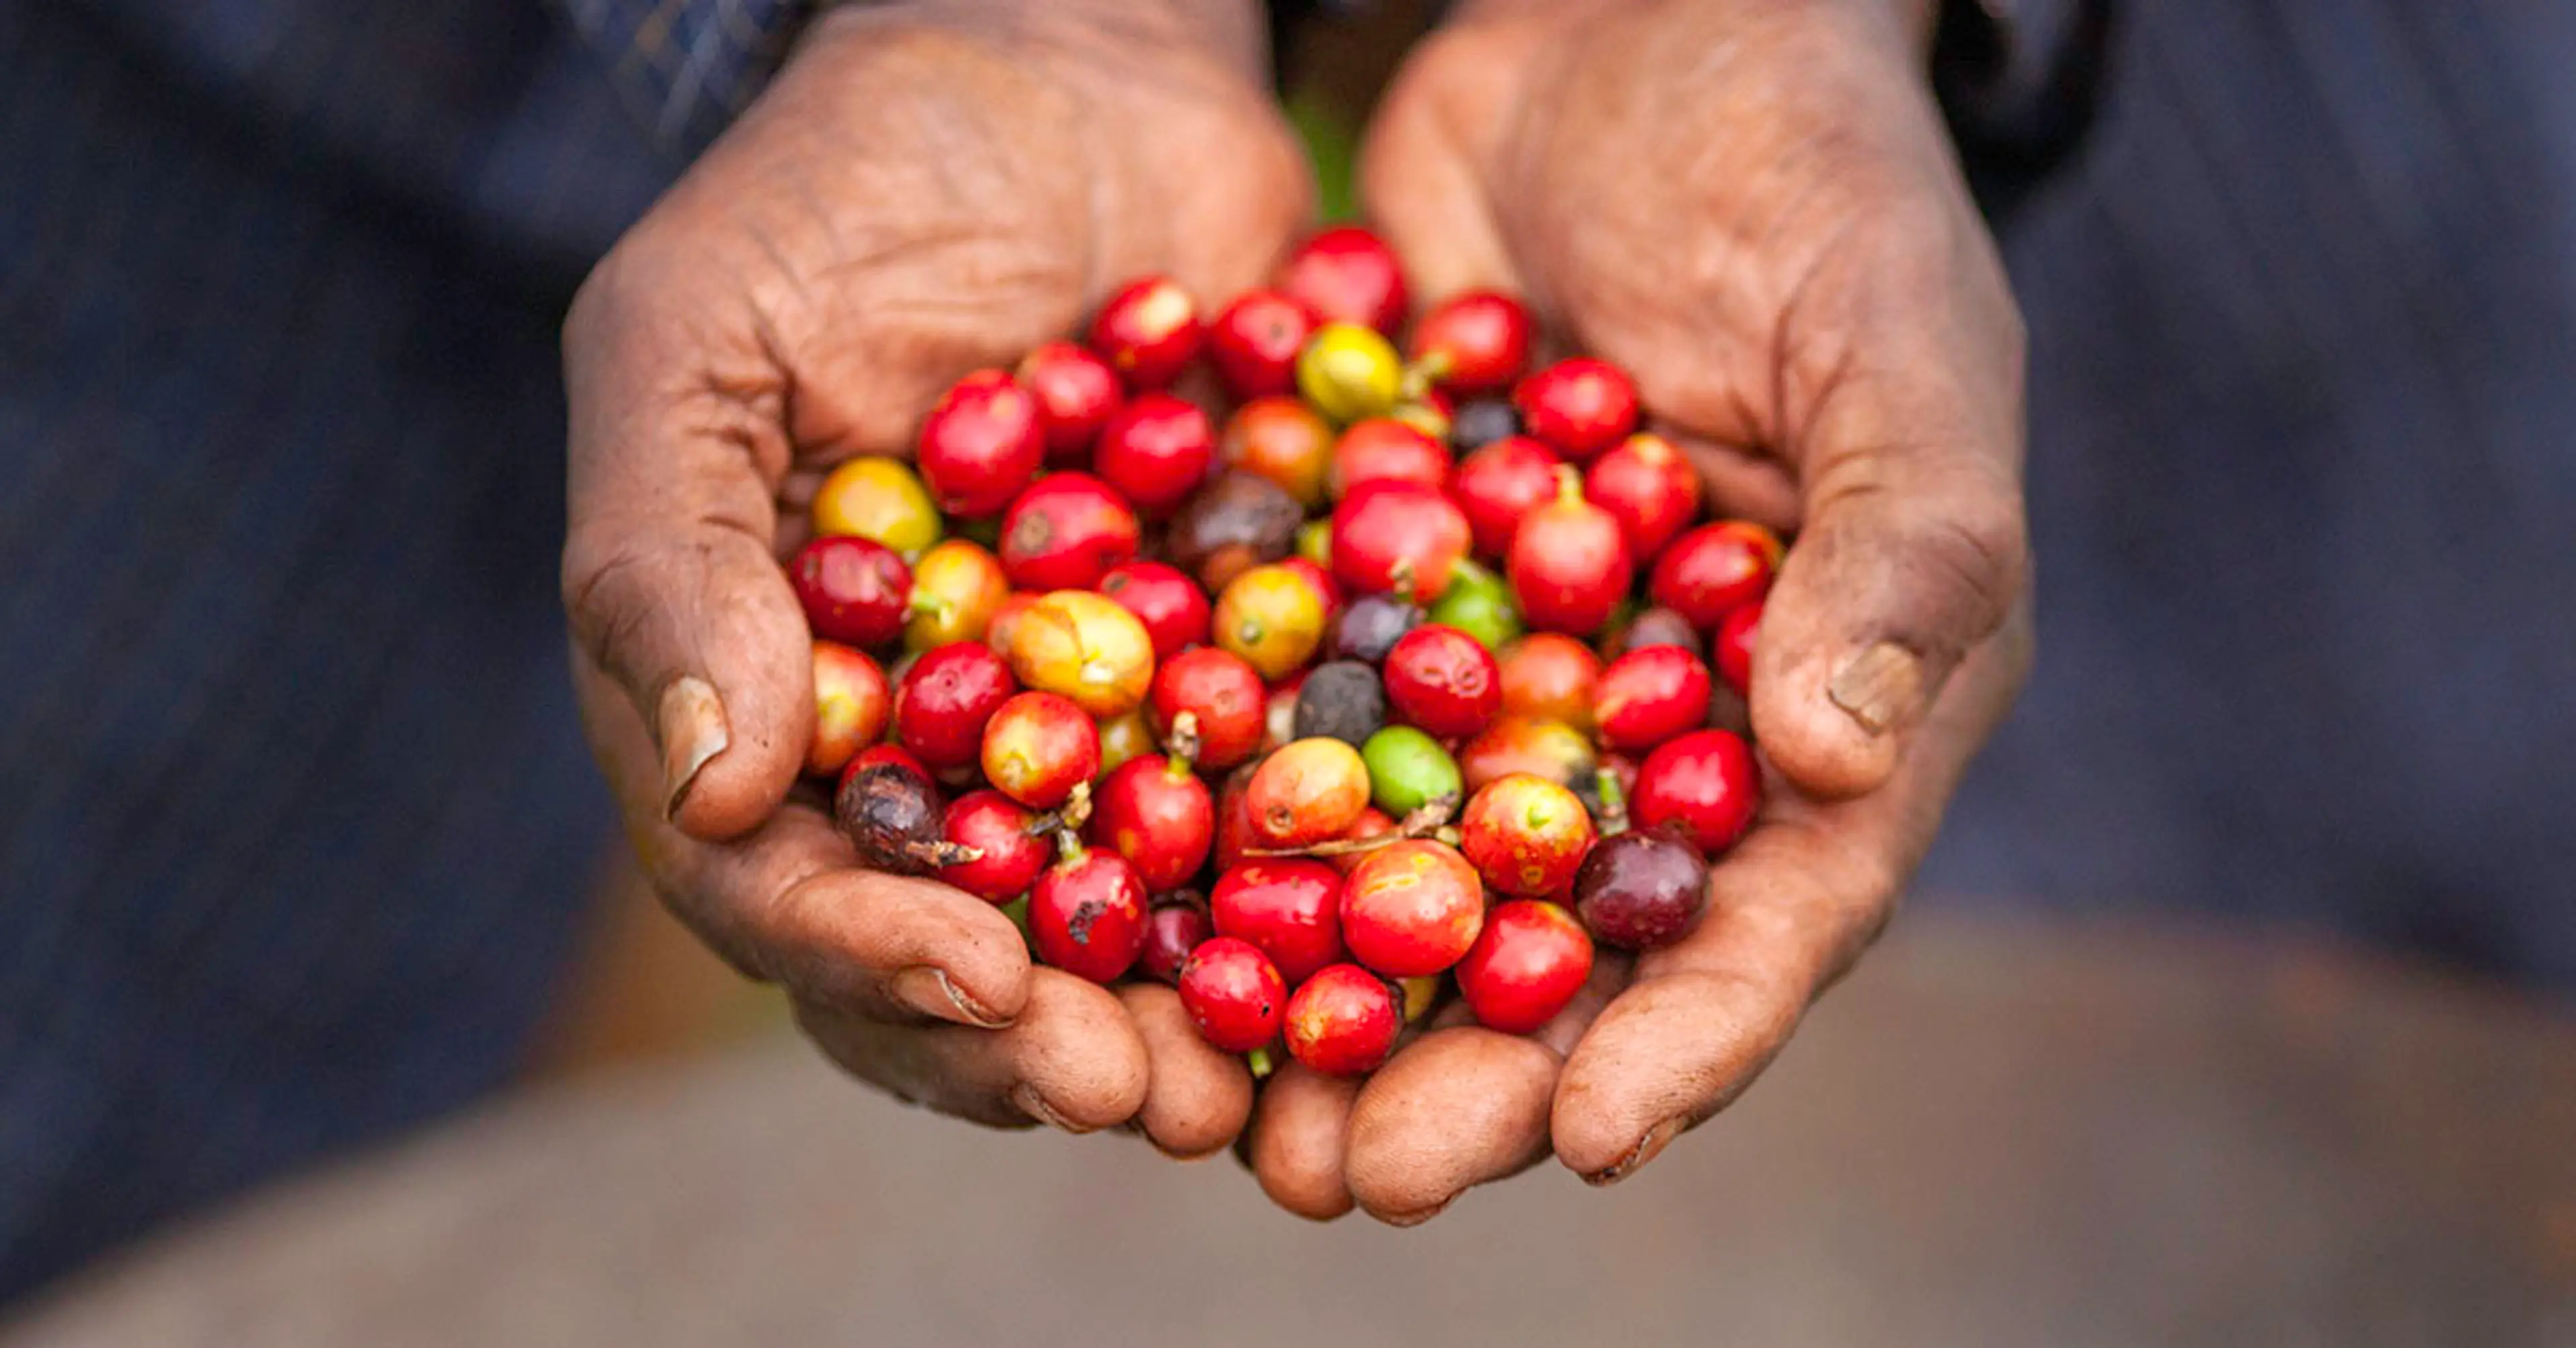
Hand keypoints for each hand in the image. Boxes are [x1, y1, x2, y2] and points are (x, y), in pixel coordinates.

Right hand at [561, 1, 1306, 1149]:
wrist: (1071, 65)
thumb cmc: (846, 181)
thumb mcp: (698, 334)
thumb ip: (667, 556)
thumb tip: (714, 792)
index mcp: (767, 699)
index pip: (782, 882)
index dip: (867, 951)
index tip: (974, 980)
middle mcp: (922, 745)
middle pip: (956, 946)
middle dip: (1035, 1038)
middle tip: (1134, 1095)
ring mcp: (1082, 718)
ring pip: (1119, 921)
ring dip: (1181, 1018)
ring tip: (1255, 1088)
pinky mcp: (1227, 669)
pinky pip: (1270, 802)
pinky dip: (1320, 883)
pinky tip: (1391, 945)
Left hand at [1244, 0, 2032, 1219]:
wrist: (1638, 26)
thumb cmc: (1821, 184)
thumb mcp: (1905, 355)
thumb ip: (1905, 554)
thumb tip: (1841, 763)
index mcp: (1830, 704)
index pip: (1777, 916)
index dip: (1691, 1041)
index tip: (1592, 1144)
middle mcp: (1660, 721)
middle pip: (1571, 938)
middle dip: (1468, 1067)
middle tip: (1345, 1174)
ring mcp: (1511, 664)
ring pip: (1415, 864)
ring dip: (1320, 986)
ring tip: (1215, 1098)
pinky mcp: (1383, 589)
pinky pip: (1301, 718)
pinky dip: (1221, 806)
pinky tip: (1122, 889)